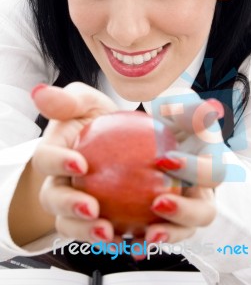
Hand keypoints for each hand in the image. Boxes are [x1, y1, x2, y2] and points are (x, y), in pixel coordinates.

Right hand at [32, 82, 117, 242]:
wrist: (114, 139)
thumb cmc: (95, 119)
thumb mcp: (85, 102)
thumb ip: (66, 100)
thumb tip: (40, 92)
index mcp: (53, 153)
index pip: (45, 159)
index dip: (57, 163)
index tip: (80, 164)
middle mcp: (59, 181)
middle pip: (54, 199)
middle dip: (70, 207)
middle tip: (92, 209)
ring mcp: (74, 202)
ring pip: (71, 223)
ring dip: (87, 231)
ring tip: (110, 233)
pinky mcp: (94, 217)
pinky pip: (97, 232)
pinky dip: (113, 238)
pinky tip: (131, 238)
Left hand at [144, 92, 225, 245]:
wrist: (149, 128)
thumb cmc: (166, 115)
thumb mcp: (176, 104)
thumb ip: (189, 107)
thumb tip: (209, 110)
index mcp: (210, 164)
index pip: (213, 172)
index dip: (195, 170)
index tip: (164, 159)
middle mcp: (200, 189)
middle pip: (203, 211)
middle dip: (184, 214)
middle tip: (158, 204)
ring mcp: (183, 206)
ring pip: (181, 229)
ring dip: (164, 235)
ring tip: (142, 237)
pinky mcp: (162, 217)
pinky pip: (155, 232)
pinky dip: (140, 240)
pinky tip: (122, 240)